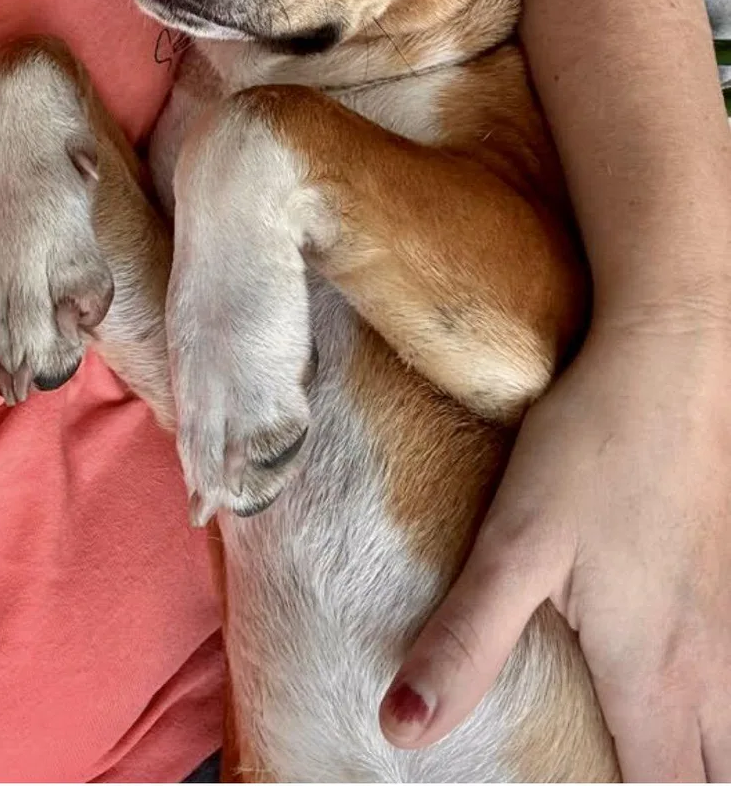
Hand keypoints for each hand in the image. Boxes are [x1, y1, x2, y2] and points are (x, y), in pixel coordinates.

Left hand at [379, 308, 730, 780]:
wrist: (670, 360)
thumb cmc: (596, 445)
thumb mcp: (515, 543)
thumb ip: (466, 641)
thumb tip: (403, 728)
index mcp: (653, 672)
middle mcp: (709, 663)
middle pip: (710, 777)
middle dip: (668, 784)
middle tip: (605, 768)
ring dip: (693, 755)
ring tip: (634, 746)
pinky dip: (710, 713)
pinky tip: (672, 684)